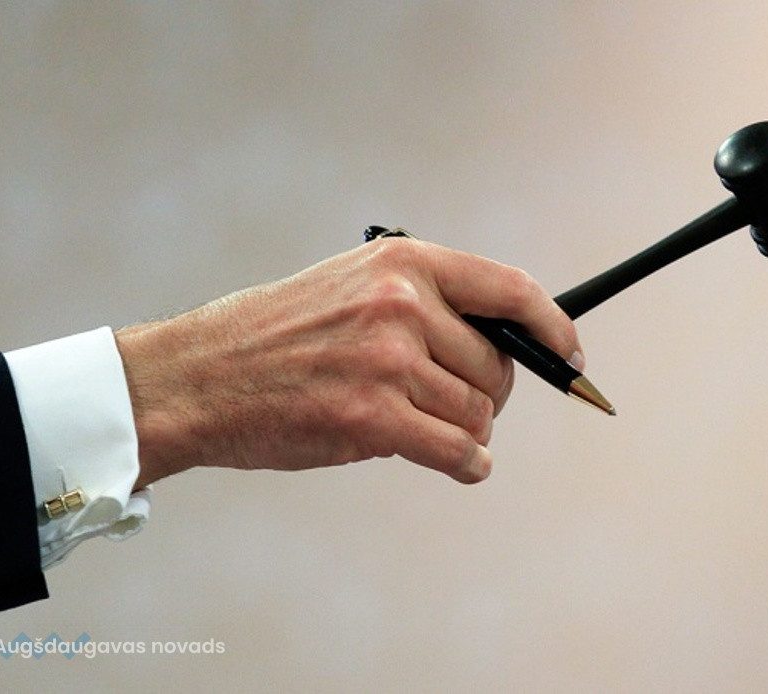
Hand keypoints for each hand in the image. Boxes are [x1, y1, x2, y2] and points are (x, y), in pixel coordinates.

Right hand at [116, 238, 583, 485]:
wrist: (197, 376)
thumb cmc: (271, 336)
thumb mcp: (350, 287)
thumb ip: (422, 303)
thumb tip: (499, 345)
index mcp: (403, 264)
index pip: (511, 290)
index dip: (553, 327)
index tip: (570, 352)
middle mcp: (402, 305)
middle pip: (498, 368)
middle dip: (486, 395)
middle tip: (452, 404)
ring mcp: (387, 361)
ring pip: (479, 415)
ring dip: (465, 432)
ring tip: (424, 429)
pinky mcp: (372, 419)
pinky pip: (458, 452)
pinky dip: (467, 465)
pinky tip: (458, 464)